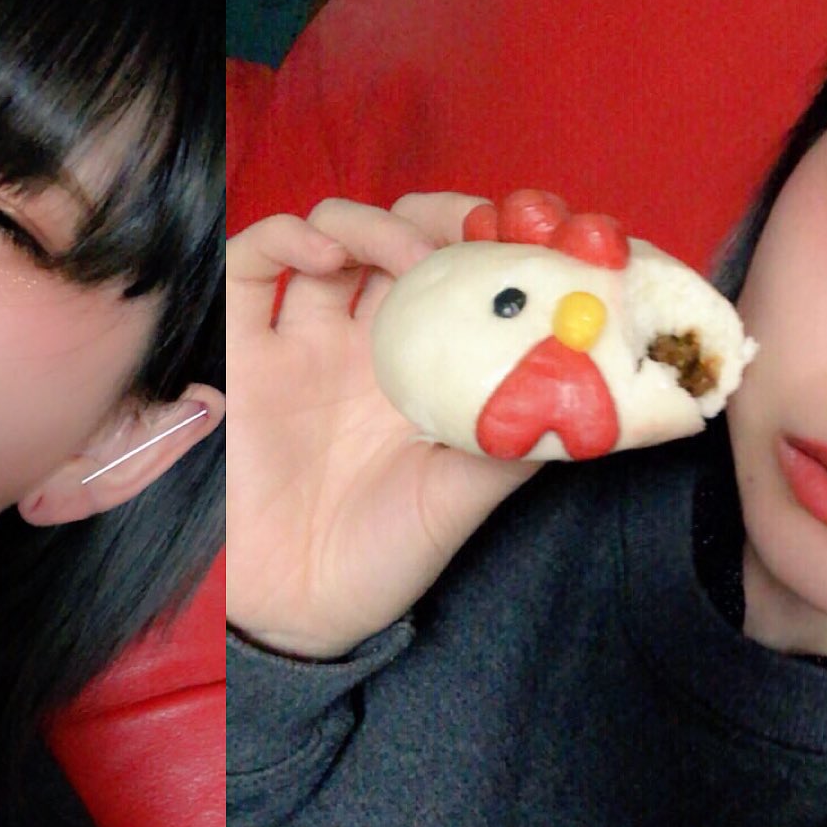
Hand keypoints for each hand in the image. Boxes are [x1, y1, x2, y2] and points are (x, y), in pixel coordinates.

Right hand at [226, 192, 544, 660]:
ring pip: (335, 232)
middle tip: (475, 230)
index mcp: (426, 365)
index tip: (535, 231)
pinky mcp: (238, 348)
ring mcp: (300, 339)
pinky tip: (327, 256)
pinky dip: (290, 236)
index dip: (495, 237)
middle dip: (442, 215)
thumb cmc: (385, 557)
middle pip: (403, 235)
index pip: (463, 272)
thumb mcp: (469, 492)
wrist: (301, 611)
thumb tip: (588, 380)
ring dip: (376, 222)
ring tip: (412, 255)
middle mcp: (365, 340)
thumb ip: (519, 432)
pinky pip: (251, 261)